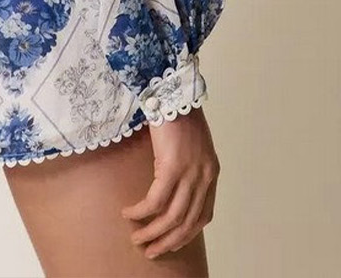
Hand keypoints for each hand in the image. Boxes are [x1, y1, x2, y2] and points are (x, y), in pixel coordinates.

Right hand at [120, 105, 219, 260]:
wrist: (172, 89)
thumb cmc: (178, 112)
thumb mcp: (192, 145)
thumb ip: (189, 167)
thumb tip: (171, 188)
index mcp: (211, 172)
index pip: (203, 216)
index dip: (186, 234)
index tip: (169, 242)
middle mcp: (204, 177)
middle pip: (187, 223)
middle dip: (167, 241)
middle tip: (150, 250)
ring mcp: (190, 173)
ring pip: (172, 217)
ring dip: (152, 232)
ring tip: (137, 238)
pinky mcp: (172, 167)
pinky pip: (155, 200)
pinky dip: (141, 211)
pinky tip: (129, 213)